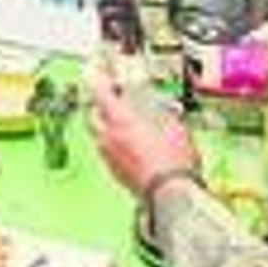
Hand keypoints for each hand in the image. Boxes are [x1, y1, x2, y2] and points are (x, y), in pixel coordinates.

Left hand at [89, 77, 201, 199]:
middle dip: (100, 106)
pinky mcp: (114, 173)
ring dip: (107, 127)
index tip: (94, 71)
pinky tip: (131, 146)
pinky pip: (107, 153)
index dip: (96, 79)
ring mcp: (108, 157)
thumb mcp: (174, 127)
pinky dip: (114, 145)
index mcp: (120, 120)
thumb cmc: (174, 162)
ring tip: (125, 125)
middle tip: (112, 100)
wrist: (171, 195)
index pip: (99, 92)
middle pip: (93, 115)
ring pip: (99, 135)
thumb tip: (163, 108)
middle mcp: (108, 138)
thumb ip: (163, 113)